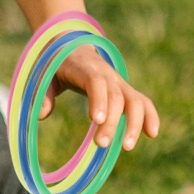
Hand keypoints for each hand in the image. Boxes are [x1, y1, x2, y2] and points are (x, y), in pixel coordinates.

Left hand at [43, 52, 160, 151]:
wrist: (72, 46)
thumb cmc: (55, 65)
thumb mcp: (44, 75)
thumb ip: (44, 94)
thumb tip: (41, 114)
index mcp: (85, 67)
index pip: (96, 82)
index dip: (99, 99)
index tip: (97, 120)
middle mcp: (107, 73)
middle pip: (116, 96)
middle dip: (112, 121)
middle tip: (101, 144)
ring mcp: (119, 82)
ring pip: (135, 100)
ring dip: (134, 123)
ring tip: (127, 147)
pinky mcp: (126, 91)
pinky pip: (143, 102)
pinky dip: (150, 116)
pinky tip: (152, 134)